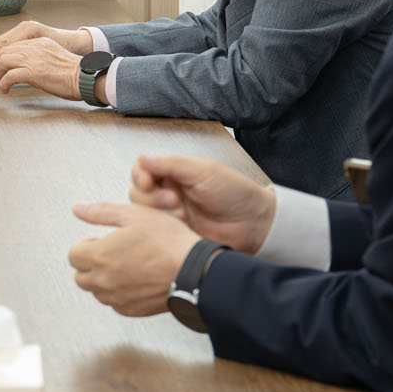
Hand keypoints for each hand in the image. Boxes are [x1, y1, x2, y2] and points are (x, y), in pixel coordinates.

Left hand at [0, 35, 84, 98]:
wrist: (84, 77)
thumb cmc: (74, 72)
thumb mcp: (54, 56)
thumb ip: (40, 56)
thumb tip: (26, 67)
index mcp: (40, 42)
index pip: (14, 45)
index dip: (5, 57)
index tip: (4, 67)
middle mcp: (35, 47)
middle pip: (5, 51)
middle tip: (0, 75)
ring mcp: (33, 59)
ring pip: (3, 61)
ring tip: (1, 82)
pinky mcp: (33, 72)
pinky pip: (9, 76)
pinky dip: (4, 84)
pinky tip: (6, 90)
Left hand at [66, 201, 200, 316]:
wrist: (194, 272)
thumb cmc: (169, 242)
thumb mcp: (135, 215)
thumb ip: (101, 212)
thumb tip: (78, 209)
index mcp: (100, 256)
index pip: (73, 255)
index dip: (87, 245)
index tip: (102, 241)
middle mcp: (104, 280)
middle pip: (80, 276)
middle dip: (91, 264)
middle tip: (113, 253)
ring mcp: (116, 298)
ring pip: (96, 291)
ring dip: (104, 279)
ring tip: (127, 266)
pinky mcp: (130, 310)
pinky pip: (114, 302)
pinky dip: (119, 293)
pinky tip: (136, 280)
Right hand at [126, 154, 275, 254]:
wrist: (254, 224)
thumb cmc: (235, 193)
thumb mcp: (204, 171)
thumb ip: (171, 164)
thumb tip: (143, 157)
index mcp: (175, 172)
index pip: (143, 169)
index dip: (141, 176)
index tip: (148, 182)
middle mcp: (169, 191)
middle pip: (138, 192)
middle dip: (152, 197)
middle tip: (174, 200)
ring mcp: (171, 214)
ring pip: (143, 212)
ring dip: (158, 213)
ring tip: (182, 215)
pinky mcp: (174, 233)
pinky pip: (155, 231)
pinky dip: (162, 228)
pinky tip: (180, 226)